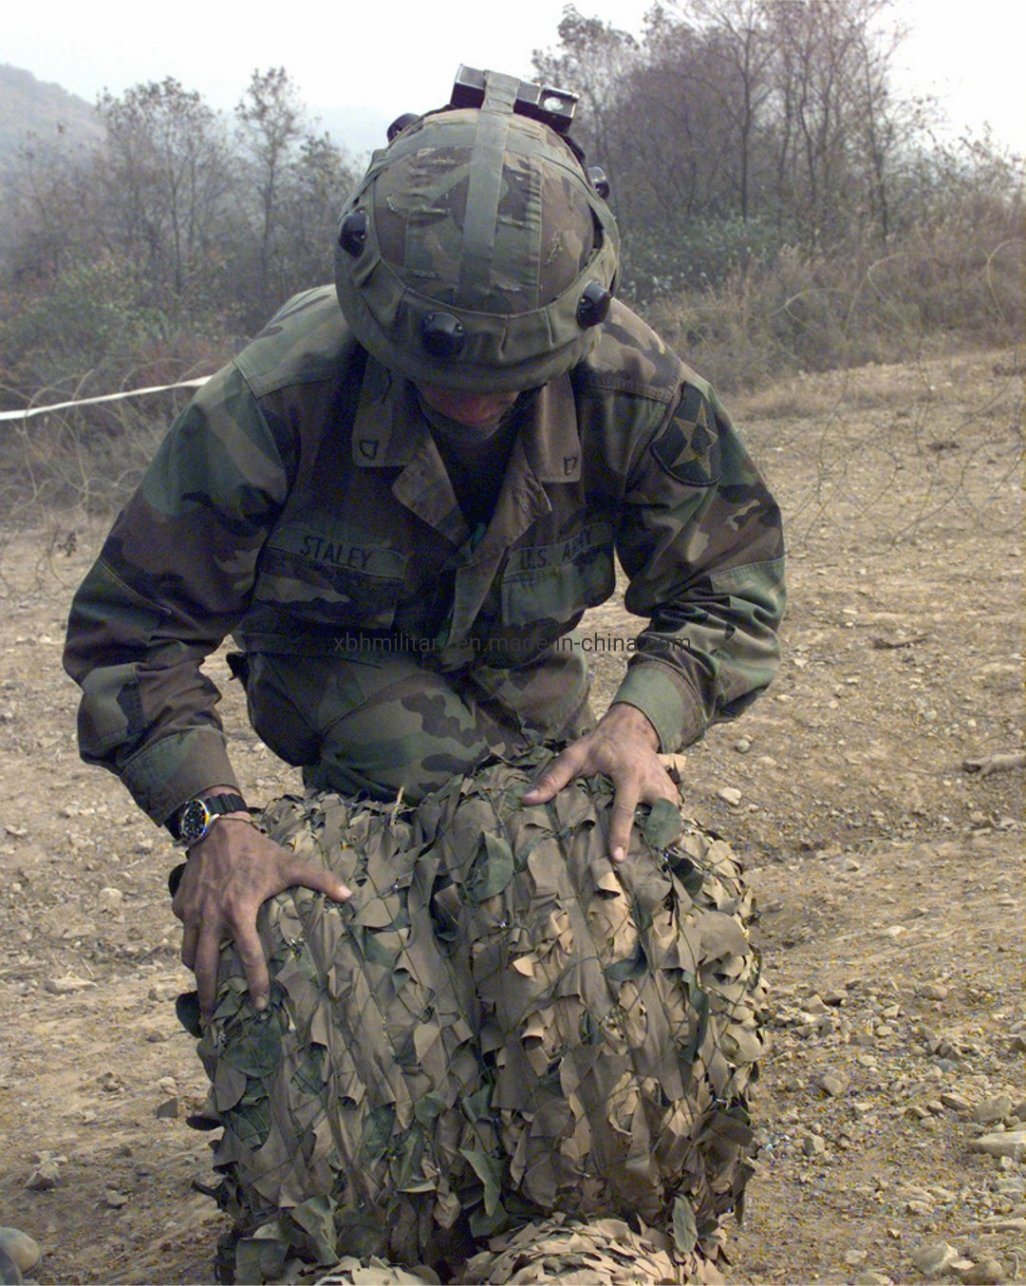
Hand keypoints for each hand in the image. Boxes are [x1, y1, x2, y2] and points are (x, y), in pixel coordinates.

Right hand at [171, 816, 350, 1021]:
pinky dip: (188, 940)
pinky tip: (198, 944)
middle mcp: (210, 917)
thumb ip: (320, 880)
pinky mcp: (179, 903)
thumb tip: (349, 895)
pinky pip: (181, 930)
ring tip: (204, 985)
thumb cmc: (256, 850)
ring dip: (195, 970)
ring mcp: (191, 911)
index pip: (248, 956)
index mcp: (238, 912)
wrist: (216, 827)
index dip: (255, 983)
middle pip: (204, 966)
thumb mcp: (289, 864)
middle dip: (207, 995)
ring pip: (187, 952)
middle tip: (209, 1018)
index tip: (258, 1005)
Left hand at [521, 703, 679, 861]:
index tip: (618, 858)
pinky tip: (658, 842)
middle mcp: (652, 781)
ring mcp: (666, 786)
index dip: (621, 835)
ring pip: (674, 817)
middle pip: (663, 816)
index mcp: (628, 774)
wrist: (629, 728)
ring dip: (667, 835)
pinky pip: (676, 815)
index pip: (625, 808)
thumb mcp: (573, 755)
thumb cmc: (599, 745)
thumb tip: (528, 800)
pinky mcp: (672, 791)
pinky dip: (670, 828)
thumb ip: (553, 778)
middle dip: (660, 838)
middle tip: (648, 863)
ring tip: (654, 856)